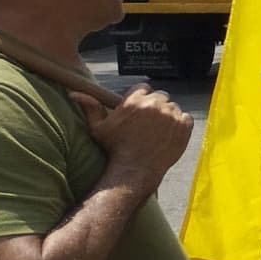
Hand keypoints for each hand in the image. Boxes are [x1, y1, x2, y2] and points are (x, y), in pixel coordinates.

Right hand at [75, 86, 192, 191]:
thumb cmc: (114, 149)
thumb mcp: (98, 128)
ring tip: (159, 131)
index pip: (143, 89)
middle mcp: (154, 104)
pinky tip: (170, 135)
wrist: (134, 170)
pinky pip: (186, 118)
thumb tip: (74, 93)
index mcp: (135, 100)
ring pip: (173, 108)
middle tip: (150, 123)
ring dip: (168, 116)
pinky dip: (181, 125)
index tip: (139, 112)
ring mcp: (171, 115)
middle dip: (156, 106)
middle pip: (160, 97)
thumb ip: (90, 107)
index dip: (141, 100)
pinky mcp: (184, 126)